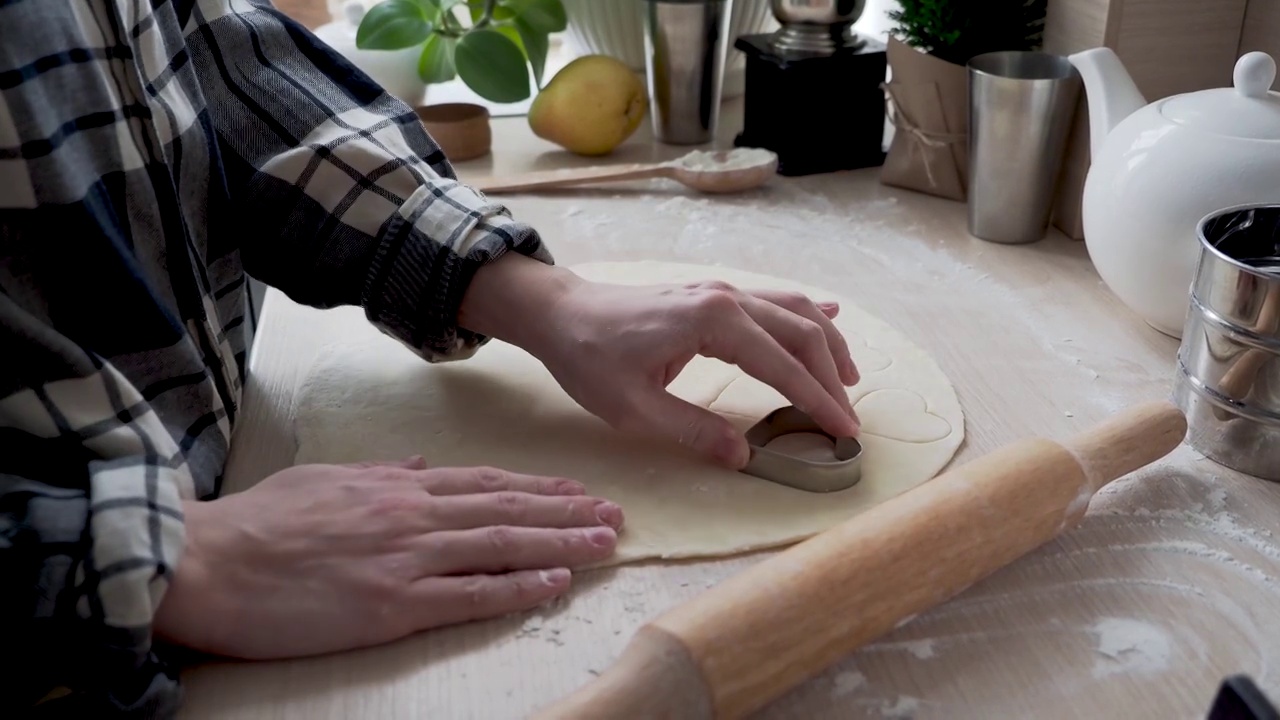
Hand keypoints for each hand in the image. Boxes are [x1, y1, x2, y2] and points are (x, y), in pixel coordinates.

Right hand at [154, 457, 622, 658]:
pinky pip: (468, 595)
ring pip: (500, 546)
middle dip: (565, 511)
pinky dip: (516, 587)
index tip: (576, 489)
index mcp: (395, 487)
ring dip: (560, 544)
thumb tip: (424, 464)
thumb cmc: (258, 522)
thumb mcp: (325, 478)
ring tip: (605, 544)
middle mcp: (412, 516)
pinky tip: (554, 583)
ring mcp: (406, 560)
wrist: (207, 561)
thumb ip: (382, 473)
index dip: (537, 487)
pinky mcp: (392, 605)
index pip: (485, 483)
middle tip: (614, 514)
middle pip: (506, 510)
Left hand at [459, 255, 859, 468]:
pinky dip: (803, 314)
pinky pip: (771, 301)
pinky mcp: (712, 295)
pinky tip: (828, 318)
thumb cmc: (588, 357)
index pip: (783, 364)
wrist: (559, 313)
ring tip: (848, 380)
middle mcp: (725, 297)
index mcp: (711, 321)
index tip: (844, 430)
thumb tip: (744, 455)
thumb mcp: (634, 408)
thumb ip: (693, 430)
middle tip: (848, 418)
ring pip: (792, 311)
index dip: (817, 400)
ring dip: (825, 343)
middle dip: (831, 375)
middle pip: (800, 332)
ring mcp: (720, 290)